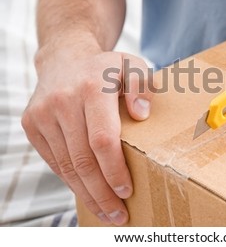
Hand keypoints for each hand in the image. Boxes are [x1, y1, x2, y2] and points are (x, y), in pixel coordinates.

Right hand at [21, 39, 152, 225]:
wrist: (65, 59)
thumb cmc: (106, 68)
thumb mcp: (133, 66)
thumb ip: (143, 86)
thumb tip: (141, 114)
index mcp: (92, 87)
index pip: (103, 139)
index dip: (114, 170)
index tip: (126, 190)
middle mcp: (63, 101)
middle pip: (83, 159)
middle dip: (102, 193)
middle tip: (119, 215)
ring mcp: (43, 114)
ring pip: (66, 166)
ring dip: (86, 194)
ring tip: (106, 213)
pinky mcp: (32, 124)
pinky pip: (54, 161)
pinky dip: (72, 181)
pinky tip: (87, 194)